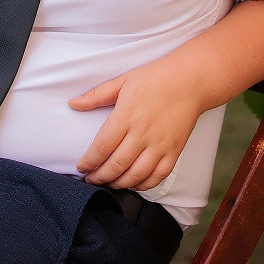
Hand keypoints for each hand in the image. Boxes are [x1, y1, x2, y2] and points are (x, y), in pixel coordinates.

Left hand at [70, 58, 202, 190]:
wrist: (190, 81)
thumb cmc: (155, 78)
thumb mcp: (123, 81)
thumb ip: (96, 95)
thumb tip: (73, 103)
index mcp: (126, 116)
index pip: (102, 146)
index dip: (89, 161)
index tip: (81, 167)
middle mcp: (142, 134)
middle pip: (116, 165)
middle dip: (99, 177)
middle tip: (91, 179)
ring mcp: (160, 145)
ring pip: (135, 175)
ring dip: (118, 184)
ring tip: (109, 182)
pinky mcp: (174, 152)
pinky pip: (157, 177)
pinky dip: (143, 185)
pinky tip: (133, 183)